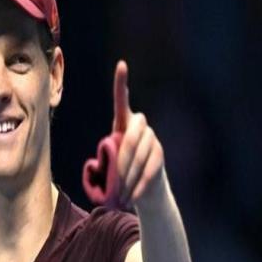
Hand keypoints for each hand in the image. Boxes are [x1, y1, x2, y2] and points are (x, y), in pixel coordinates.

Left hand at [112, 60, 164, 205]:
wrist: (142, 193)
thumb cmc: (118, 177)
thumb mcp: (107, 165)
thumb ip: (106, 159)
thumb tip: (102, 163)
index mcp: (122, 125)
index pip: (122, 102)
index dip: (122, 84)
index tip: (122, 65)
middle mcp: (139, 127)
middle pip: (131, 135)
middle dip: (122, 160)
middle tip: (115, 183)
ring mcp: (152, 139)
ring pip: (141, 153)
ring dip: (129, 177)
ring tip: (122, 195)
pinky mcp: (160, 154)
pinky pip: (150, 168)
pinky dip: (139, 184)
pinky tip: (133, 197)